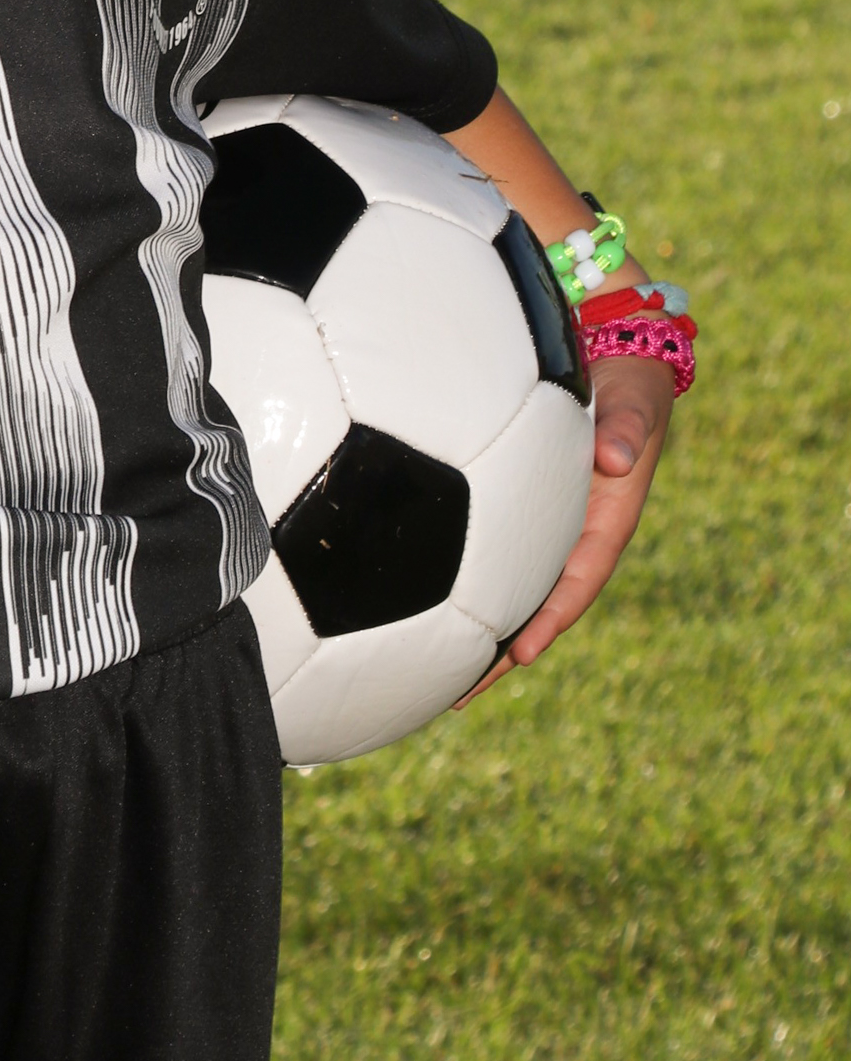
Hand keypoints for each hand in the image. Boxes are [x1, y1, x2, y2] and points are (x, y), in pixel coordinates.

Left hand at [456, 355, 672, 705]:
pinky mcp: (522, 507)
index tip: (523, 656)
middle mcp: (574, 535)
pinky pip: (493, 552)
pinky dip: (466, 582)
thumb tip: (616, 458)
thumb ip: (627, 430)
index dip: (551, 620)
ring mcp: (548, 525)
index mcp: (605, 523)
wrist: (622, 367)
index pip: (576, 582)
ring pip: (510, 587)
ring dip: (478, 628)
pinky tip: (425, 601)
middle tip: (456, 694)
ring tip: (430, 671)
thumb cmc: (630, 388)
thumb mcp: (635, 405)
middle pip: (535, 604)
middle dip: (501, 653)